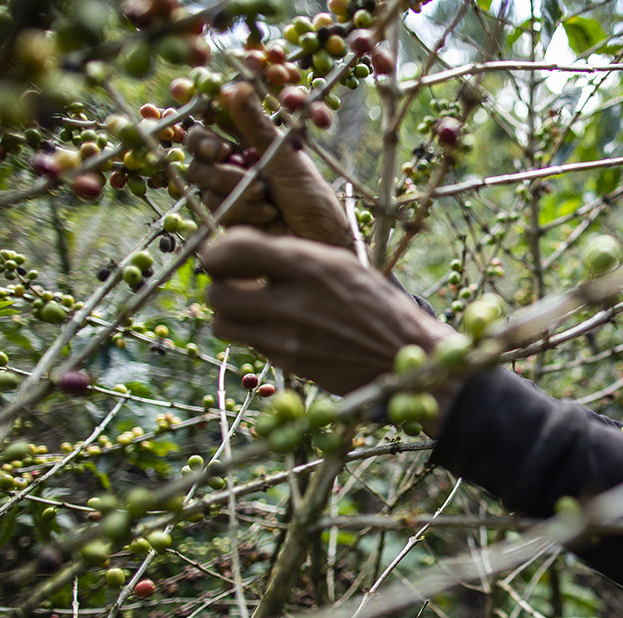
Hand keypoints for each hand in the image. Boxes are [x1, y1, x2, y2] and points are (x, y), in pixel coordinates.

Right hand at [185, 83, 354, 248]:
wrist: (320, 244)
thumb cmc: (313, 201)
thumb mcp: (287, 160)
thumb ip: (257, 127)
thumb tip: (237, 87)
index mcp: (253, 142)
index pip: (216, 120)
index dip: (208, 115)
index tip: (214, 112)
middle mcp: (237, 163)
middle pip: (197, 146)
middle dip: (206, 147)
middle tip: (222, 152)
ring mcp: (229, 191)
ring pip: (201, 176)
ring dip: (232, 183)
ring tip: (265, 193)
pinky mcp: (225, 217)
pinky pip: (213, 204)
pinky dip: (240, 207)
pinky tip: (267, 213)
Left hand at [202, 227, 454, 395]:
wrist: (405, 354)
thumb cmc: (376, 303)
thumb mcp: (340, 263)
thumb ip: (291, 255)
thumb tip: (241, 248)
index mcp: (308, 266)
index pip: (232, 251)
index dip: (218, 251)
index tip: (225, 253)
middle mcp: (293, 302)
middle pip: (217, 293)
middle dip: (219, 285)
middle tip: (234, 281)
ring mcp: (288, 339)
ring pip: (223, 325)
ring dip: (230, 314)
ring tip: (250, 306)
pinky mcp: (289, 364)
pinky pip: (250, 346)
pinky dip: (254, 334)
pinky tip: (276, 326)